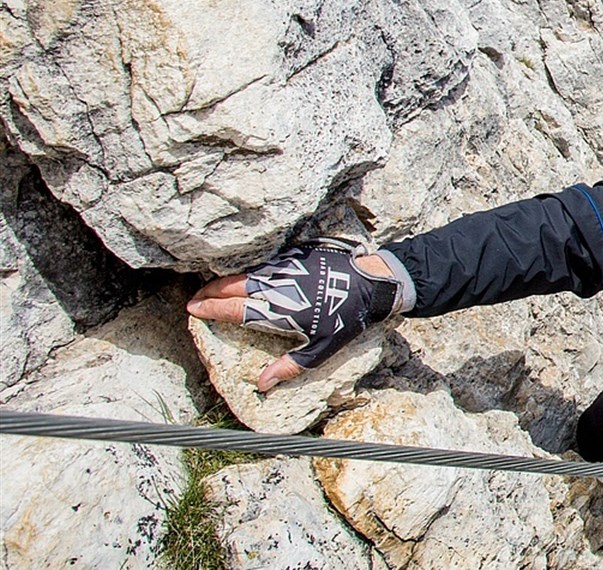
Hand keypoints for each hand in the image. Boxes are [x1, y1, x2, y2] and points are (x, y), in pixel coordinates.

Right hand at [186, 239, 400, 391]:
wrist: (371, 282)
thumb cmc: (347, 319)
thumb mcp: (322, 349)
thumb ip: (289, 366)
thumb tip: (262, 384)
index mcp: (278, 311)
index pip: (234, 310)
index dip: (210, 309)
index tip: (193, 310)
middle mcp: (277, 287)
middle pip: (232, 287)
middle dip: (210, 293)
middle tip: (195, 300)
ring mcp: (285, 269)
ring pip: (246, 273)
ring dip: (225, 281)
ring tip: (212, 289)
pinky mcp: (295, 255)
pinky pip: (263, 263)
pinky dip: (248, 270)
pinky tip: (243, 276)